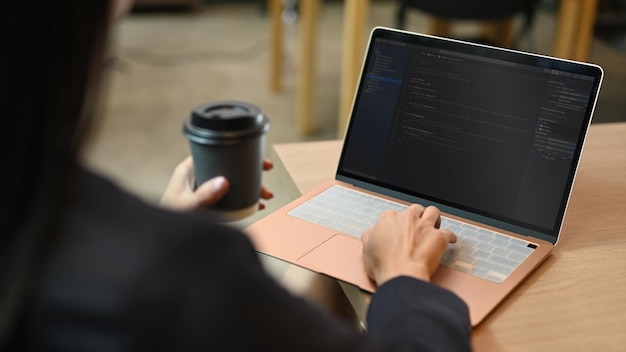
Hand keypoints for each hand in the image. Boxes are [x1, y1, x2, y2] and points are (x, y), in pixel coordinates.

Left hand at [159, 156, 273, 211]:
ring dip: (251, 188)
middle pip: (228, 168)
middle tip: (267, 172)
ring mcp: (203, 191)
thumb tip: (223, 182)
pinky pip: (230, 198)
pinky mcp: (208, 205)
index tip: (254, 157)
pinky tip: (255, 207)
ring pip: (232, 184)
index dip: (236, 152)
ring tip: (266, 197)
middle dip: (250, 171)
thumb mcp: (187, 206)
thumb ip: (203, 195)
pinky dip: (244, 201)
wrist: (161, 240)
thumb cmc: (168, 218)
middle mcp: (197, 178)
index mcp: (188, 170)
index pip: (215, 152)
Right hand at [361, 205, 455, 285]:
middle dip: (416, 216)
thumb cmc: (384, 265)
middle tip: (416, 227)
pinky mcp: (438, 237)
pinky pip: (448, 232)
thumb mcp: (366, 249)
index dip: (397, 223)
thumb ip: (370, 235)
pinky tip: (449, 239)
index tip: (398, 230)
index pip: (394, 214)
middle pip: (415, 209)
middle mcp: (407, 218)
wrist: (401, 275)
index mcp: (388, 219)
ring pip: (433, 211)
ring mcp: (424, 226)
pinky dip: (449, 236)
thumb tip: (372, 232)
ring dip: (433, 218)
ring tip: (433, 225)